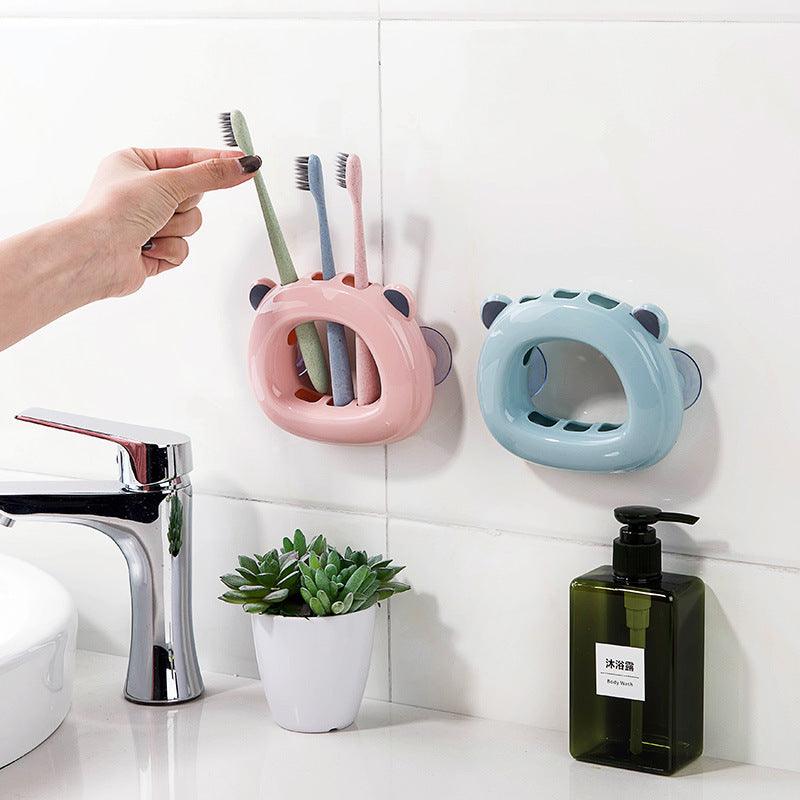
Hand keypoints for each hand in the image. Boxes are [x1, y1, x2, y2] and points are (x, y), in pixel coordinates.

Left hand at [76, 147, 260, 296]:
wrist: (96, 254)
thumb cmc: (116, 210)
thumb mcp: (168, 182)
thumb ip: (210, 175)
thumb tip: (244, 166)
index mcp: (136, 163)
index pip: (187, 158)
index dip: (216, 161)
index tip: (245, 161)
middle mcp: (142, 191)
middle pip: (193, 195)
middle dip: (183, 204)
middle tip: (165, 205)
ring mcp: (148, 221)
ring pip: (191, 222)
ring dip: (176, 228)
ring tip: (150, 230)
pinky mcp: (154, 249)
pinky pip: (183, 247)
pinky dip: (169, 249)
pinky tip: (147, 249)